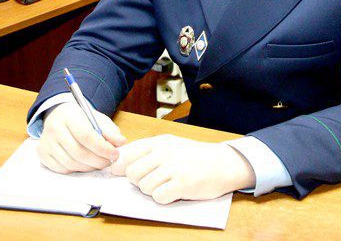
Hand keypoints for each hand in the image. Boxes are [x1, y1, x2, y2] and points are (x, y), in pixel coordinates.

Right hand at [37, 102, 126, 172]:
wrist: (59, 116)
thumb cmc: (81, 118)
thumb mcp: (97, 118)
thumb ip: (110, 131)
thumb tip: (121, 143)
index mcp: (68, 116)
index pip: (86, 136)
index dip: (102, 148)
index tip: (115, 154)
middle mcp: (54, 128)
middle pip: (79, 152)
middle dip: (98, 161)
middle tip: (109, 162)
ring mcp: (46, 143)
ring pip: (71, 163)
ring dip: (89, 167)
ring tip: (99, 163)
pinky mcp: (43, 154)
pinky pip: (62, 169)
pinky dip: (77, 169)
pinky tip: (85, 163)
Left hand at [109, 134, 254, 203]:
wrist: (224, 163)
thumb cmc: (195, 156)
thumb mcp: (169, 144)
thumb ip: (144, 150)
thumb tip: (117, 162)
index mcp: (158, 142)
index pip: (125, 155)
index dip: (121, 168)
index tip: (127, 173)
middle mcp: (163, 152)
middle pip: (132, 174)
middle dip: (139, 181)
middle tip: (155, 179)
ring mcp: (172, 168)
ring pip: (144, 187)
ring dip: (153, 190)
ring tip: (168, 184)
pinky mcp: (182, 184)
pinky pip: (158, 197)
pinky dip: (164, 198)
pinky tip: (174, 191)